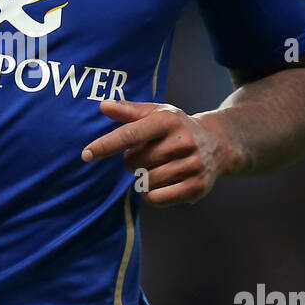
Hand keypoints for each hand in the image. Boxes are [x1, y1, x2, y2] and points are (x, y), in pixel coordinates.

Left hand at [80, 100, 233, 205]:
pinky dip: (153, 194)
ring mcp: (191, 165)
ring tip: (157, 167)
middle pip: (134, 162)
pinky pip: (157, 198)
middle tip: (147, 154)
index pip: (130, 134)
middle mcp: (182, 141)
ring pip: (145, 182)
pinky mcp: (196, 187)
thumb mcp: (156, 113)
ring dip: (143, 178)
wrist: (218, 144)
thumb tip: (103, 106)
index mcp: (168, 120)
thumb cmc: (176, 127)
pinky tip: (164, 182)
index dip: (106, 145)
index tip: (86, 154)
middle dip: (132, 161)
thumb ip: (128, 111)